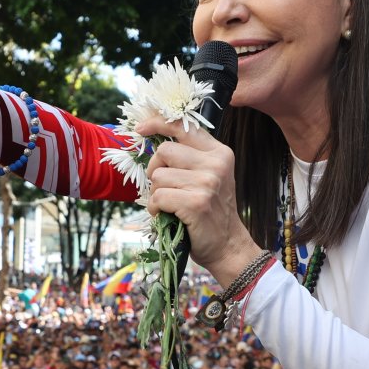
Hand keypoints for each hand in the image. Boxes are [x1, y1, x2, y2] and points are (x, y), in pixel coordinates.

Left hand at [138, 116, 262, 283]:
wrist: (227, 245)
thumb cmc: (211, 211)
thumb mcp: (209, 177)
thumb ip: (190, 157)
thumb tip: (153, 137)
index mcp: (219, 153)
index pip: (184, 127)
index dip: (158, 123)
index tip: (141, 128)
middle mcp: (216, 164)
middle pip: (164, 151)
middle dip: (155, 170)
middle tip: (165, 188)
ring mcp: (207, 183)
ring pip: (158, 177)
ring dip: (157, 194)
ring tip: (172, 205)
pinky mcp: (196, 202)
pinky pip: (158, 197)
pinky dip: (156, 209)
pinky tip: (169, 215)